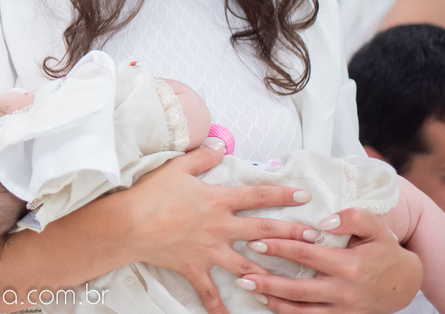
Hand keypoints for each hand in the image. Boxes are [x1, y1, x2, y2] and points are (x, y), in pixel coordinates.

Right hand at [129, 142, 321, 313]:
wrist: (129, 223)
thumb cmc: (152, 193)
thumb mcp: (177, 167)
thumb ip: (202, 156)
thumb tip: (220, 146)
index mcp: (218, 200)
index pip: (257, 195)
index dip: (282, 193)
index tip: (304, 195)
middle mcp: (221, 227)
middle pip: (264, 230)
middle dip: (292, 233)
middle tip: (315, 237)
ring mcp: (210, 250)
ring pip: (248, 264)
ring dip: (270, 272)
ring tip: (292, 281)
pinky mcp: (195, 268)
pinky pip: (209, 293)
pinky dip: (219, 308)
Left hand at [236, 207, 420, 312]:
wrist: (405, 284)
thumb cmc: (383, 250)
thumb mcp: (376, 227)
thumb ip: (352, 217)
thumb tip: (325, 219)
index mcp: (351, 265)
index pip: (307, 255)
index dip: (280, 248)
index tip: (255, 242)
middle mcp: (345, 292)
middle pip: (299, 289)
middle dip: (268, 282)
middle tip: (241, 274)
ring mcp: (344, 310)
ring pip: (302, 311)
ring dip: (273, 302)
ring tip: (249, 289)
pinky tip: (269, 304)